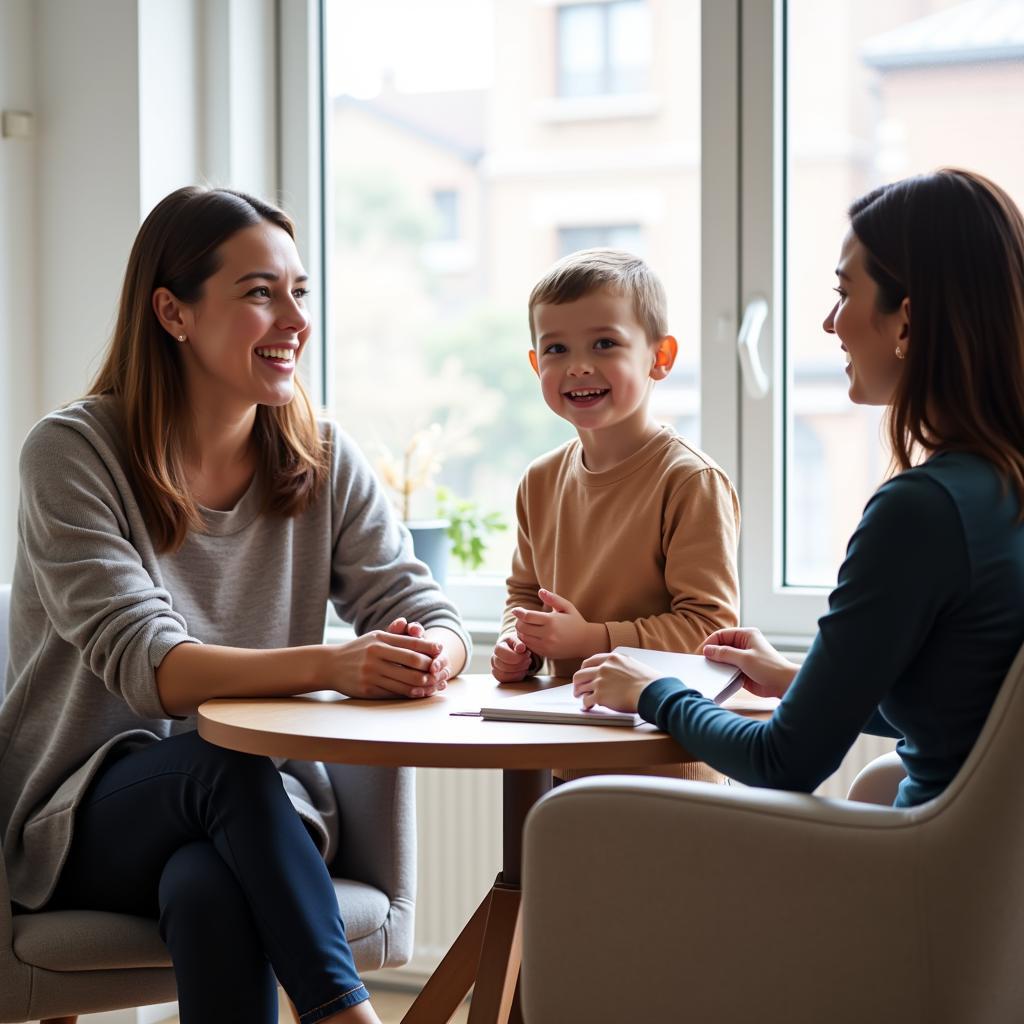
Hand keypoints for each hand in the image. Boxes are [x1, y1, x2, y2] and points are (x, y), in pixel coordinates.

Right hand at [327, 625, 446, 699]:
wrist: (330, 665)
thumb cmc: (358, 649)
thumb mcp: (374, 637)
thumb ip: (395, 634)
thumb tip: (414, 626)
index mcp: (380, 640)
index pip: (410, 643)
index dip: (428, 647)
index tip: (440, 649)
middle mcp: (376, 655)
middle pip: (412, 662)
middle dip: (429, 667)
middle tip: (439, 670)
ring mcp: (371, 673)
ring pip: (405, 680)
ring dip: (423, 684)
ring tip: (434, 684)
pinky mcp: (368, 689)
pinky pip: (394, 693)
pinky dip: (409, 693)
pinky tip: (418, 693)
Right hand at [491, 635, 534, 682]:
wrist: (517, 649)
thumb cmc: (518, 644)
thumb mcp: (520, 639)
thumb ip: (520, 642)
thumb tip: (521, 648)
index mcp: (499, 646)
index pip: (502, 653)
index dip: (516, 656)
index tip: (527, 654)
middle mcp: (494, 657)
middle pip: (503, 666)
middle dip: (519, 665)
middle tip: (528, 660)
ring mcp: (495, 667)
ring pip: (502, 675)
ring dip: (517, 672)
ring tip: (525, 666)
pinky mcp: (498, 675)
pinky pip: (504, 680)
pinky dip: (515, 677)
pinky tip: (522, 671)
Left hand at [510, 589, 606, 660]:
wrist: (585, 641)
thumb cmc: (575, 621)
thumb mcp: (567, 607)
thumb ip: (553, 598)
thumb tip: (540, 591)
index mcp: (552, 621)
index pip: (528, 617)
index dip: (519, 612)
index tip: (515, 610)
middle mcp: (548, 634)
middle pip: (522, 628)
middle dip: (519, 622)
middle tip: (521, 618)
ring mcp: (546, 645)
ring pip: (524, 638)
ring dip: (521, 632)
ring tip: (525, 626)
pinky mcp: (546, 653)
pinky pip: (529, 646)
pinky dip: (526, 640)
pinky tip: (531, 635)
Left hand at [572, 650, 659, 712]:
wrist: (651, 691)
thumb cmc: (648, 681)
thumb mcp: (632, 664)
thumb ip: (620, 666)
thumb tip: (615, 673)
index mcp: (612, 659)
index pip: (590, 662)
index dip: (584, 670)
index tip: (584, 675)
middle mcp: (603, 668)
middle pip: (580, 674)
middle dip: (577, 683)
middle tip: (578, 689)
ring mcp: (600, 682)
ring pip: (580, 687)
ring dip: (580, 694)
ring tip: (581, 698)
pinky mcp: (600, 696)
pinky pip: (586, 701)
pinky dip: (586, 705)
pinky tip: (588, 707)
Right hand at [702, 627, 798, 697]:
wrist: (784, 685)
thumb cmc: (769, 667)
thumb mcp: (744, 658)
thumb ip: (724, 653)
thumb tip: (707, 650)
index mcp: (746, 635)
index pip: (722, 635)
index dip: (710, 643)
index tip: (701, 653)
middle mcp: (744, 645)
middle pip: (721, 646)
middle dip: (712, 654)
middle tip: (702, 663)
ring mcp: (743, 658)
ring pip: (724, 659)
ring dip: (717, 665)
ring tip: (709, 671)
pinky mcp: (743, 670)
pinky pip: (728, 670)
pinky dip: (723, 673)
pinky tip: (719, 678)